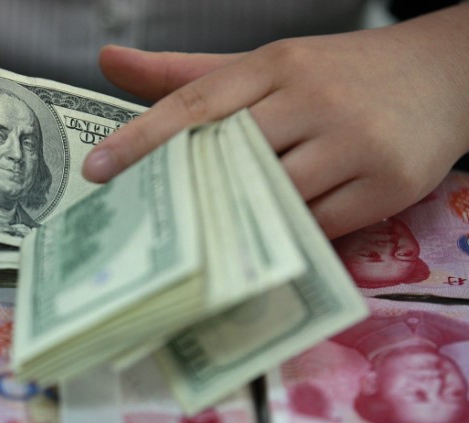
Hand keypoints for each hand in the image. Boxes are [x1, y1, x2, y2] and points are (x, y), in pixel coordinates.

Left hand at [83, 5, 468, 238]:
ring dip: (233, 222)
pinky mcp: (390, 184)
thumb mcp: (267, 65)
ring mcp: (355, 142)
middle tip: (140, 229)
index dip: (141, 138)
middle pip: (230, 153)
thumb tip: (109, 62)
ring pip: (274, 196)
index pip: (195, 102)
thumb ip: (188, 74)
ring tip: (192, 248)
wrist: (446, 72)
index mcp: (275, 64)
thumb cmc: (338, 75)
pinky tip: (254, 250)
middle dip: (183, 192)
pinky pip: (319, 226)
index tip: (97, 172)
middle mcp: (313, 98)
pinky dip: (285, 239)